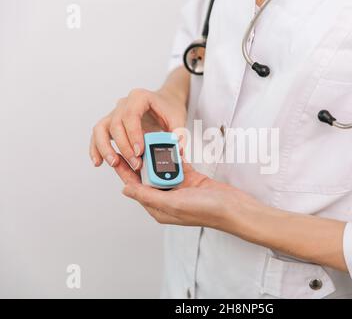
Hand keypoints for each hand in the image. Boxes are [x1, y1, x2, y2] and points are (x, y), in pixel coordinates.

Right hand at [89, 88, 186, 169]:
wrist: (166, 101)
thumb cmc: (170, 108)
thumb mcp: (179, 119)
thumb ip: (179, 134)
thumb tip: (178, 153)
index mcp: (139, 97)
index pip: (131, 115)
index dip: (133, 134)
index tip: (140, 152)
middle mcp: (123, 104)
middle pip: (115, 124)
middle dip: (124, 146)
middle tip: (135, 163)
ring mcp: (114, 113)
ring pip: (100, 129)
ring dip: (104, 148)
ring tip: (113, 163)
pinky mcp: (111, 124)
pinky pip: (98, 135)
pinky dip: (96, 148)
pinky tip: (98, 162)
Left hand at [113, 156, 263, 230]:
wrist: (235, 207)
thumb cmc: (207, 210)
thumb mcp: (173, 204)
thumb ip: (148, 196)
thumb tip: (125, 190)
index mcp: (159, 208)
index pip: (136, 188)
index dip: (126, 173)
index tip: (117, 156)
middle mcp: (167, 199)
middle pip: (148, 177)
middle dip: (141, 161)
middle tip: (134, 143)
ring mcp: (180, 189)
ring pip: (163, 169)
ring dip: (158, 156)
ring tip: (149, 140)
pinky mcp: (192, 180)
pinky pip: (179, 165)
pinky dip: (175, 156)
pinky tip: (169, 145)